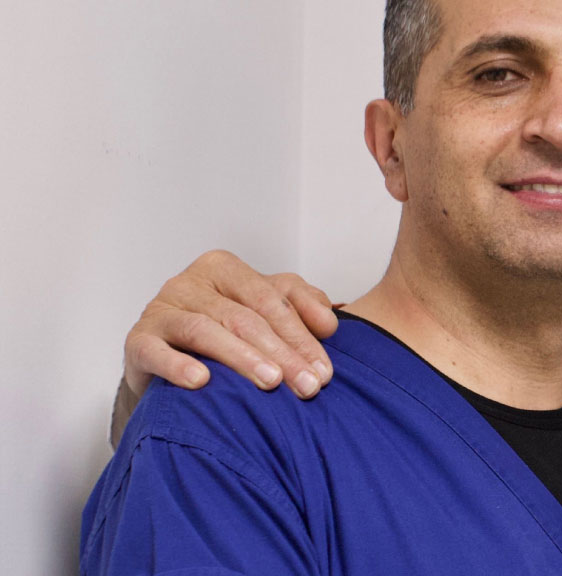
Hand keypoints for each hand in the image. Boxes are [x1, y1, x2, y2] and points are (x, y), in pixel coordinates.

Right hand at [124, 250, 338, 399]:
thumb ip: (300, 305)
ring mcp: (161, 309)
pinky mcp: (138, 340)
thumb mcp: (264, 311)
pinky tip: (201, 382)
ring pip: (206, 331)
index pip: (271, 299)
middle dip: (282, 353)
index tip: (325, 371)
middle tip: (308, 386)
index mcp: (224, 269)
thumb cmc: (222, 331)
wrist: (165, 360)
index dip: (302, 335)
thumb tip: (330, 322)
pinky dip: (178, 365)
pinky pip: (157, 351)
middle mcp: (190, 283)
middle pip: (244, 317)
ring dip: (242, 358)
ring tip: (271, 383)